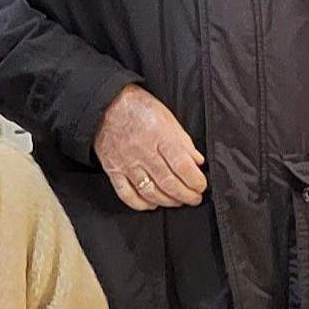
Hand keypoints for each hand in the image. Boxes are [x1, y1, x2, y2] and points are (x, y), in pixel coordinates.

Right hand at [96, 86, 207, 209]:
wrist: (107, 104)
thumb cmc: (140, 108)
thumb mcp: (168, 118)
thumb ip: (184, 142)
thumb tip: (197, 162)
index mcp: (160, 135)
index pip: (182, 165)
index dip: (195, 180)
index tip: (201, 186)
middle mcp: (143, 151)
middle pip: (168, 182)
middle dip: (185, 195)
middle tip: (194, 198)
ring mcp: (126, 162)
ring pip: (150, 192)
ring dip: (167, 201)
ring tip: (177, 201)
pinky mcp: (113, 170)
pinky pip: (127, 194)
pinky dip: (141, 203)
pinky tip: (152, 203)